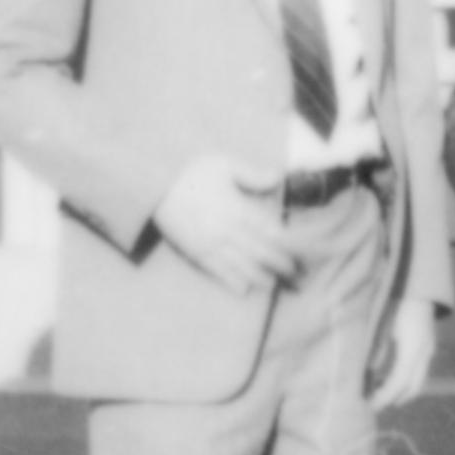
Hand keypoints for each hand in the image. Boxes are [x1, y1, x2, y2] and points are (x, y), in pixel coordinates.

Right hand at [155, 155, 300, 297]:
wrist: (153, 186)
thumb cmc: (190, 172)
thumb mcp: (223, 164)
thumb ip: (252, 174)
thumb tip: (278, 178)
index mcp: (237, 208)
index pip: (269, 231)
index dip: (287, 245)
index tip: (302, 253)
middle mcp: (227, 230)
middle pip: (260, 252)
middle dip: (280, 265)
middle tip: (296, 277)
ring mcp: (211, 244)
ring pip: (241, 266)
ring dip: (260, 277)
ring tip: (274, 285)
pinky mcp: (195, 252)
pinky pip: (217, 271)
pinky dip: (232, 281)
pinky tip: (244, 290)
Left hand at [367, 297, 437, 409]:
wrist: (418, 287)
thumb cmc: (396, 303)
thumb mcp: (382, 325)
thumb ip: (377, 348)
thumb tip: (368, 373)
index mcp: (412, 347)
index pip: (399, 381)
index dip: (385, 395)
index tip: (369, 403)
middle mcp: (424, 352)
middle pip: (411, 387)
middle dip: (392, 399)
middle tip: (372, 405)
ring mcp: (428, 350)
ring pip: (417, 383)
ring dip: (398, 393)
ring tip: (377, 393)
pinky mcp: (427, 348)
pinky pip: (417, 374)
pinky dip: (403, 383)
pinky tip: (386, 380)